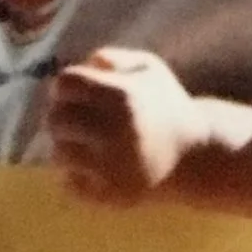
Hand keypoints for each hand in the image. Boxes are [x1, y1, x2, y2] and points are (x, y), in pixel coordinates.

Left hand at [45, 47, 203, 204]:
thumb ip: (112, 58)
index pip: (65, 84)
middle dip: (60, 117)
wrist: (196, 156)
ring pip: (58, 153)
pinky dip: (74, 175)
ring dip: (65, 146)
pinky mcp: (110, 193)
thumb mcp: (149, 68)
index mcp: (122, 96)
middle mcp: (114, 130)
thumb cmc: (167, 106)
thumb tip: (79, 66)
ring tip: (81, 144)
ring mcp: (111, 166)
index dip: (65, 87)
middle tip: (74, 121)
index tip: (74, 94)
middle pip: (55, 119)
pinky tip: (90, 168)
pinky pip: (69, 184)